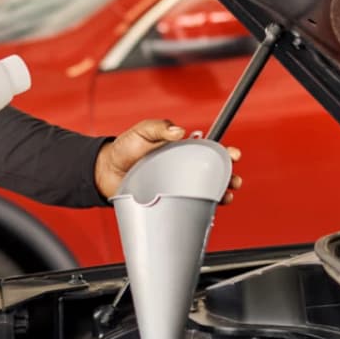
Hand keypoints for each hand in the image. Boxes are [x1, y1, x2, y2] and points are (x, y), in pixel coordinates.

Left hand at [94, 119, 242, 201]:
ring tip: (225, 197)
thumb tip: (179, 130)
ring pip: (205, 192)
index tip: (233, 154)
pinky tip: (206, 211)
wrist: (105, 172)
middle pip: (212, 174)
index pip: (208, 150)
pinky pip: (188, 206)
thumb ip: (159, 127)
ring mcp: (176, 187)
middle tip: (234, 180)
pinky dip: (200, 210)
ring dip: (219, 195)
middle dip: (228, 177)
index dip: (223, 152)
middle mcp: (182, 169)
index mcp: (180, 149)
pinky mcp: (168, 201)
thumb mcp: (142, 131)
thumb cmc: (124, 149)